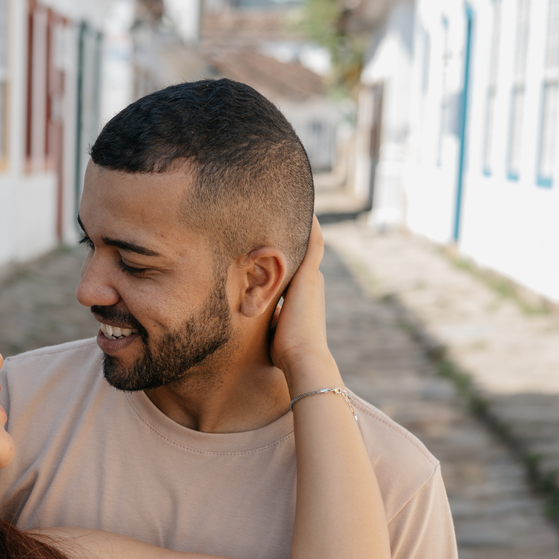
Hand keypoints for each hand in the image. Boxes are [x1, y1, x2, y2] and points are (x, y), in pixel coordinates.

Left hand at [270, 216, 333, 383]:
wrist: (302, 357)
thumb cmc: (283, 352)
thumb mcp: (270, 329)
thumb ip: (263, 318)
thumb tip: (246, 316)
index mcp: (301, 297)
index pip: (292, 269)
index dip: (284, 255)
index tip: (274, 239)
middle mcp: (310, 284)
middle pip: (302, 251)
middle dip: (293, 231)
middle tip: (281, 208)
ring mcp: (311, 280)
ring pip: (308, 243)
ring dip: (303, 225)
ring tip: (290, 201)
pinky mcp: (309, 278)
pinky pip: (312, 244)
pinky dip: (310, 227)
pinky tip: (304, 208)